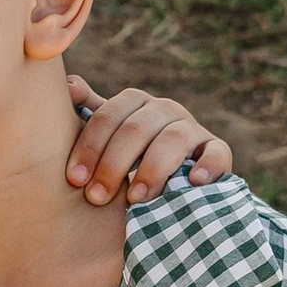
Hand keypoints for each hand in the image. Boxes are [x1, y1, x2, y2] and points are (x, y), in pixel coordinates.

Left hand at [64, 82, 234, 210]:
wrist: (170, 180)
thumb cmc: (127, 158)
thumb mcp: (106, 138)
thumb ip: (87, 113)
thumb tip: (69, 86)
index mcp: (135, 104)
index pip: (108, 116)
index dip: (90, 146)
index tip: (74, 179)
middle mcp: (165, 109)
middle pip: (137, 128)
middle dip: (114, 164)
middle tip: (97, 198)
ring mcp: (193, 129)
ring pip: (174, 139)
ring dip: (152, 169)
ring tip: (135, 199)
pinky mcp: (217, 151)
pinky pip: (217, 153)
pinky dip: (208, 166)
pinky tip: (193, 183)